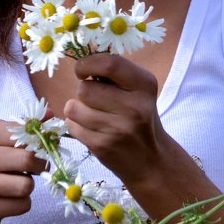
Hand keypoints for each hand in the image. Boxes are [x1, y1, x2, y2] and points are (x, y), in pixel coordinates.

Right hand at [0, 118, 49, 223]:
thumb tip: (51, 115)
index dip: (41, 143)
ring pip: (26, 186)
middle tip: (36, 168)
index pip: (27, 134)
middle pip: (27, 160)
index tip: (39, 149)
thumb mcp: (10, 138)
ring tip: (20, 183)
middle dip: (40, 166)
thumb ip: (32, 126)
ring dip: (30, 186)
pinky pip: (22, 206)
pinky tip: (12, 199)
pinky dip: (23, 204)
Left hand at [63, 54, 169, 185]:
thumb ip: (115, 75)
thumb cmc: (140, 117)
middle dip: (83, 90)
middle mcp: (135, 107)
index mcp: (145, 85)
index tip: (83, 70)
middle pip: (85, 88)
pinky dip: (76, 124)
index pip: (109, 63)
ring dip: (77, 108)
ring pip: (74, 107)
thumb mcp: (139, 91)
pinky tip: (91, 128)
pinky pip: (72, 126)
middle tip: (94, 98)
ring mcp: (118, 129)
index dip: (87, 64)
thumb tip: (83, 62)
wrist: (151, 161)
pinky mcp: (103, 146)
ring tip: (92, 113)